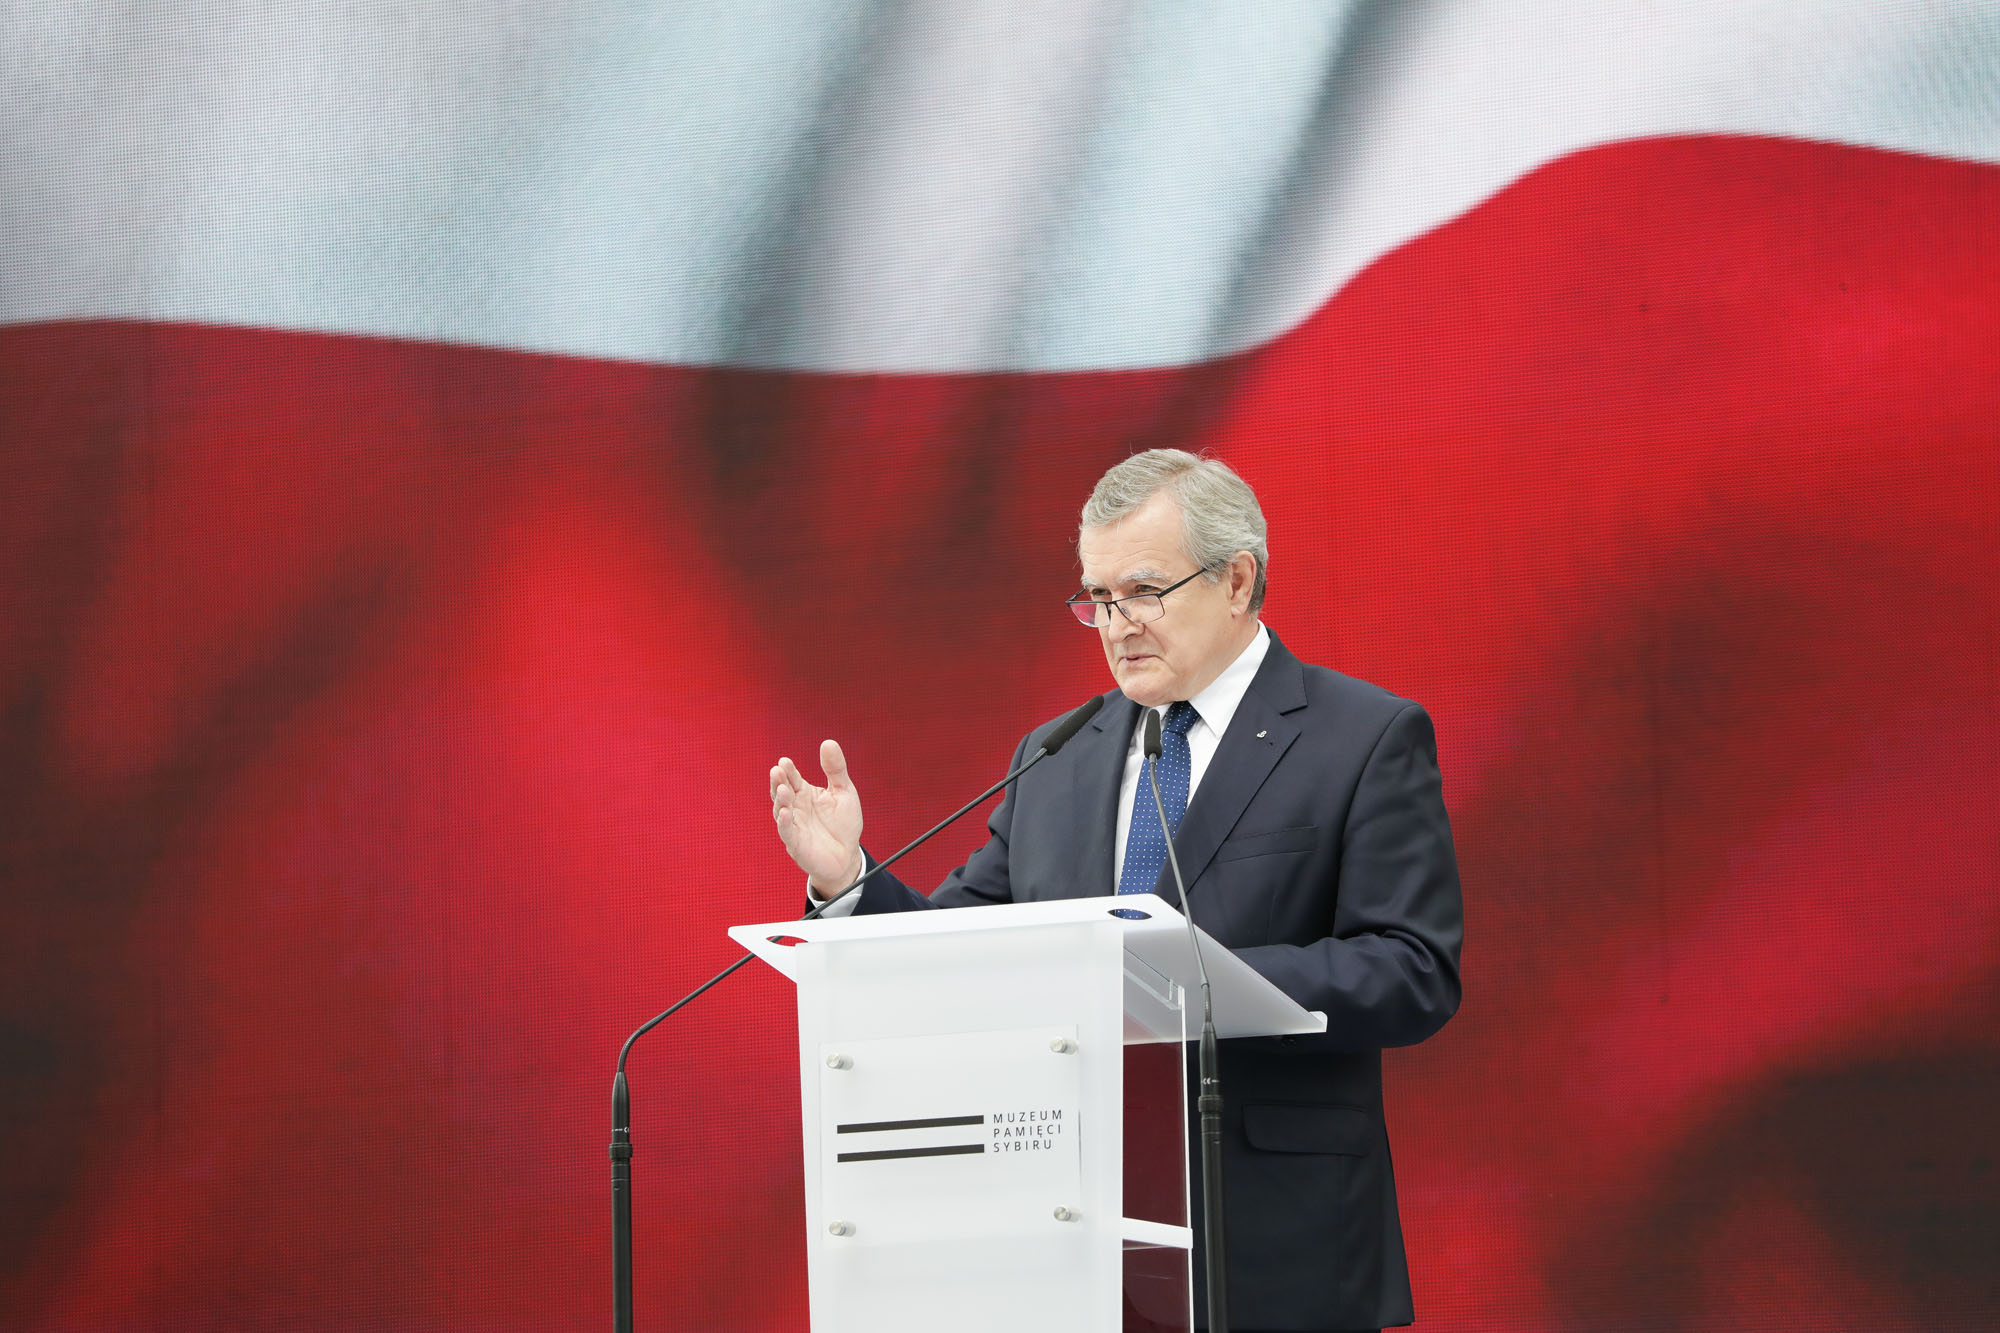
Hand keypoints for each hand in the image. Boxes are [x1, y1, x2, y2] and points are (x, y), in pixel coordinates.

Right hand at [770, 739, 864, 898]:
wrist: (847, 856)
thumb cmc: (843, 824)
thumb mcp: (843, 792)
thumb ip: (835, 769)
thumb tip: (828, 742)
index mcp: (804, 793)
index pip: (792, 778)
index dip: (788, 770)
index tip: (785, 761)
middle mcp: (796, 808)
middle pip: (782, 791)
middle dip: (779, 781)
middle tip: (778, 770)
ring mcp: (794, 825)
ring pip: (781, 810)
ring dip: (781, 799)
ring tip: (783, 788)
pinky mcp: (796, 844)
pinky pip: (787, 832)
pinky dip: (784, 822)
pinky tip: (785, 812)